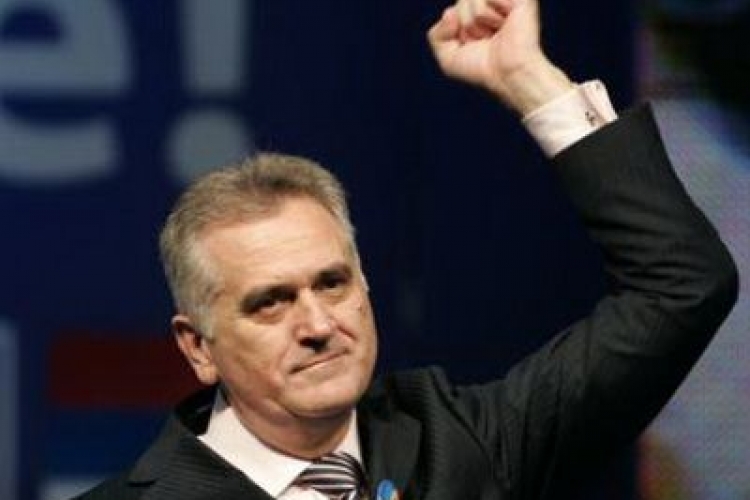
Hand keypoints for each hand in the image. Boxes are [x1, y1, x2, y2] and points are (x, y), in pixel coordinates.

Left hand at [427, 0, 572, 114]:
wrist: (507, 74)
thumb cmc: (483, 68)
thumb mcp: (448, 58)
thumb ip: (436, 35)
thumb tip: (450, 12)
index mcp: (476, 14)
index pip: (450, 12)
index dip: (456, 32)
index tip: (474, 44)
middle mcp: (490, 3)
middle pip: (460, 2)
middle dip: (466, 26)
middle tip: (485, 39)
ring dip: (476, 22)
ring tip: (494, 32)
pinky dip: (488, 14)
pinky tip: (504, 22)